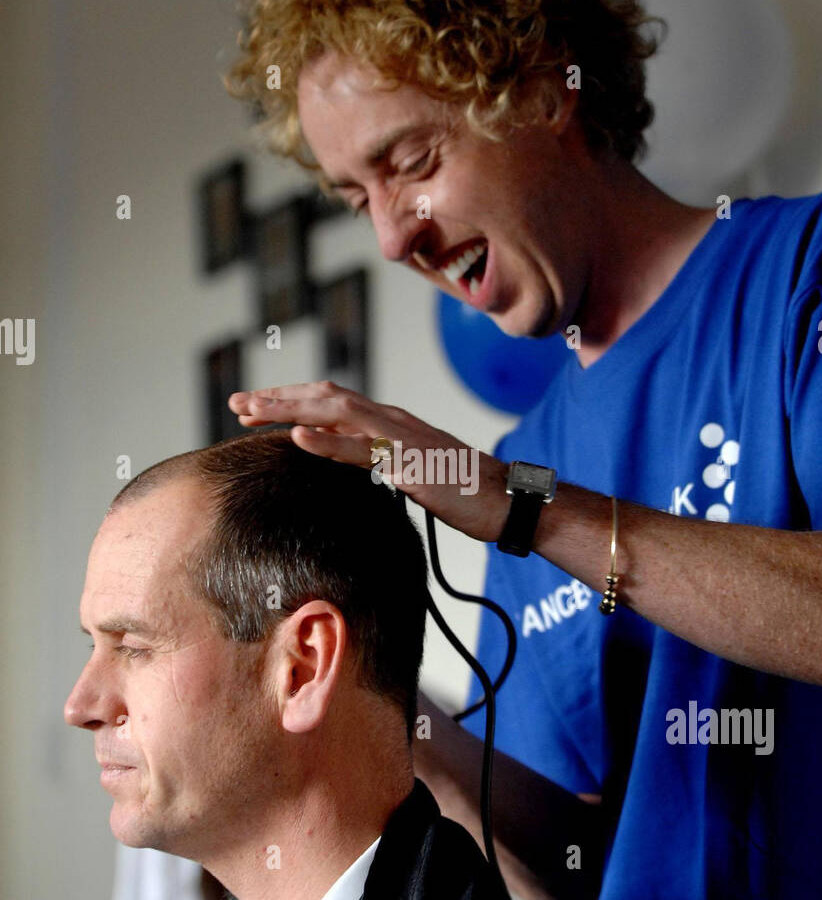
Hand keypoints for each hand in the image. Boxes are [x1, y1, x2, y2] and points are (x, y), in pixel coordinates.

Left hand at [228, 380, 509, 541]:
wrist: (507, 501)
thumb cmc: (462, 491)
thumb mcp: (410, 472)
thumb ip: (379, 461)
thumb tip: (348, 462)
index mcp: (389, 422)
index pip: (331, 402)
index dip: (290, 401)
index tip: (253, 409)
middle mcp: (391, 420)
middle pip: (325, 397)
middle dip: (278, 398)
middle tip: (236, 404)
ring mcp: (400, 438)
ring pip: (337, 412)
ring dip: (290, 409)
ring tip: (252, 412)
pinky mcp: (410, 463)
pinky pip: (363, 449)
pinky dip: (328, 441)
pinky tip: (297, 437)